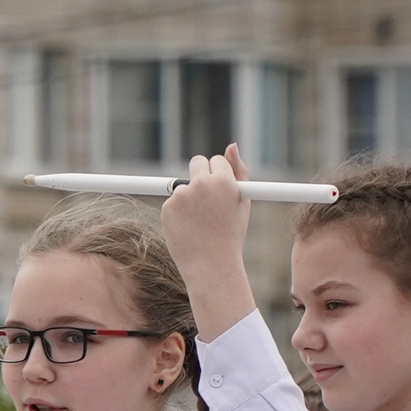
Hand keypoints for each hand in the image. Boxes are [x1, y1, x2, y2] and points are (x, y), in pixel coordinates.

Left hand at [159, 145, 258, 339]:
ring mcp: (182, 195)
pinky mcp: (168, 207)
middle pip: (196, 162)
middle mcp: (202, 184)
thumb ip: (239, 172)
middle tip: (206, 197)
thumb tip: (231, 145)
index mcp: (224, 181)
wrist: (211, 265)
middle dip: (200, 174)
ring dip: (190, 197)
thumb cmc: (231, 235)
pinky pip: (173, 202)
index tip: (220, 189)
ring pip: (183, 185)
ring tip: (200, 222)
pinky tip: (189, 228)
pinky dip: (179, 212)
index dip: (219, 175)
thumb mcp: (242, 204)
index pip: (217, 160)